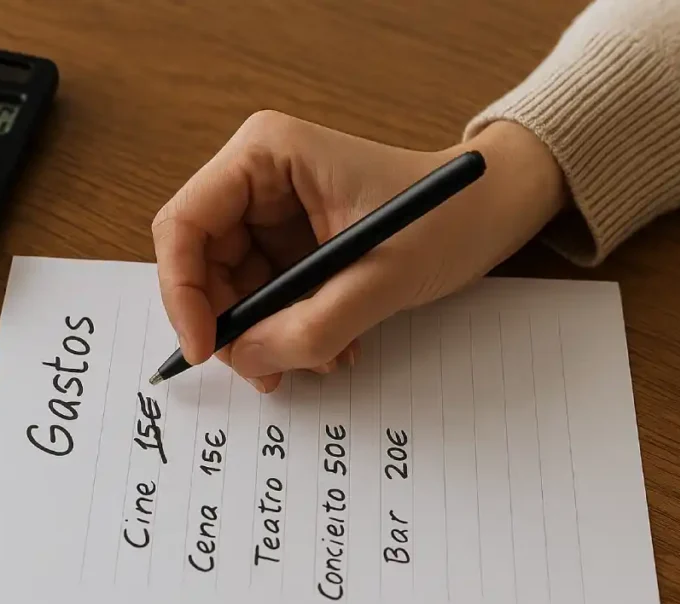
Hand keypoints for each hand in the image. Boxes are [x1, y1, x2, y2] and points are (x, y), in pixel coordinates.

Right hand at [152, 111, 566, 391]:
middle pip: (201, 263)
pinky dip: (287, 331)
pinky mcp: (291, 242)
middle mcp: (257, 177)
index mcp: (266, 154)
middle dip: (231, 325)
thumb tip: (246, 361)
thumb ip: (311, 326)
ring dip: (266, 336)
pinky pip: (264, 298)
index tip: (207, 350)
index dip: (183, 293)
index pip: (185, 224)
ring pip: (232, 289)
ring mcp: (272, 211)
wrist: (496, 209)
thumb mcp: (382, 279)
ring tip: (321, 358)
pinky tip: (332, 346)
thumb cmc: (452, 216)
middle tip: (268, 373)